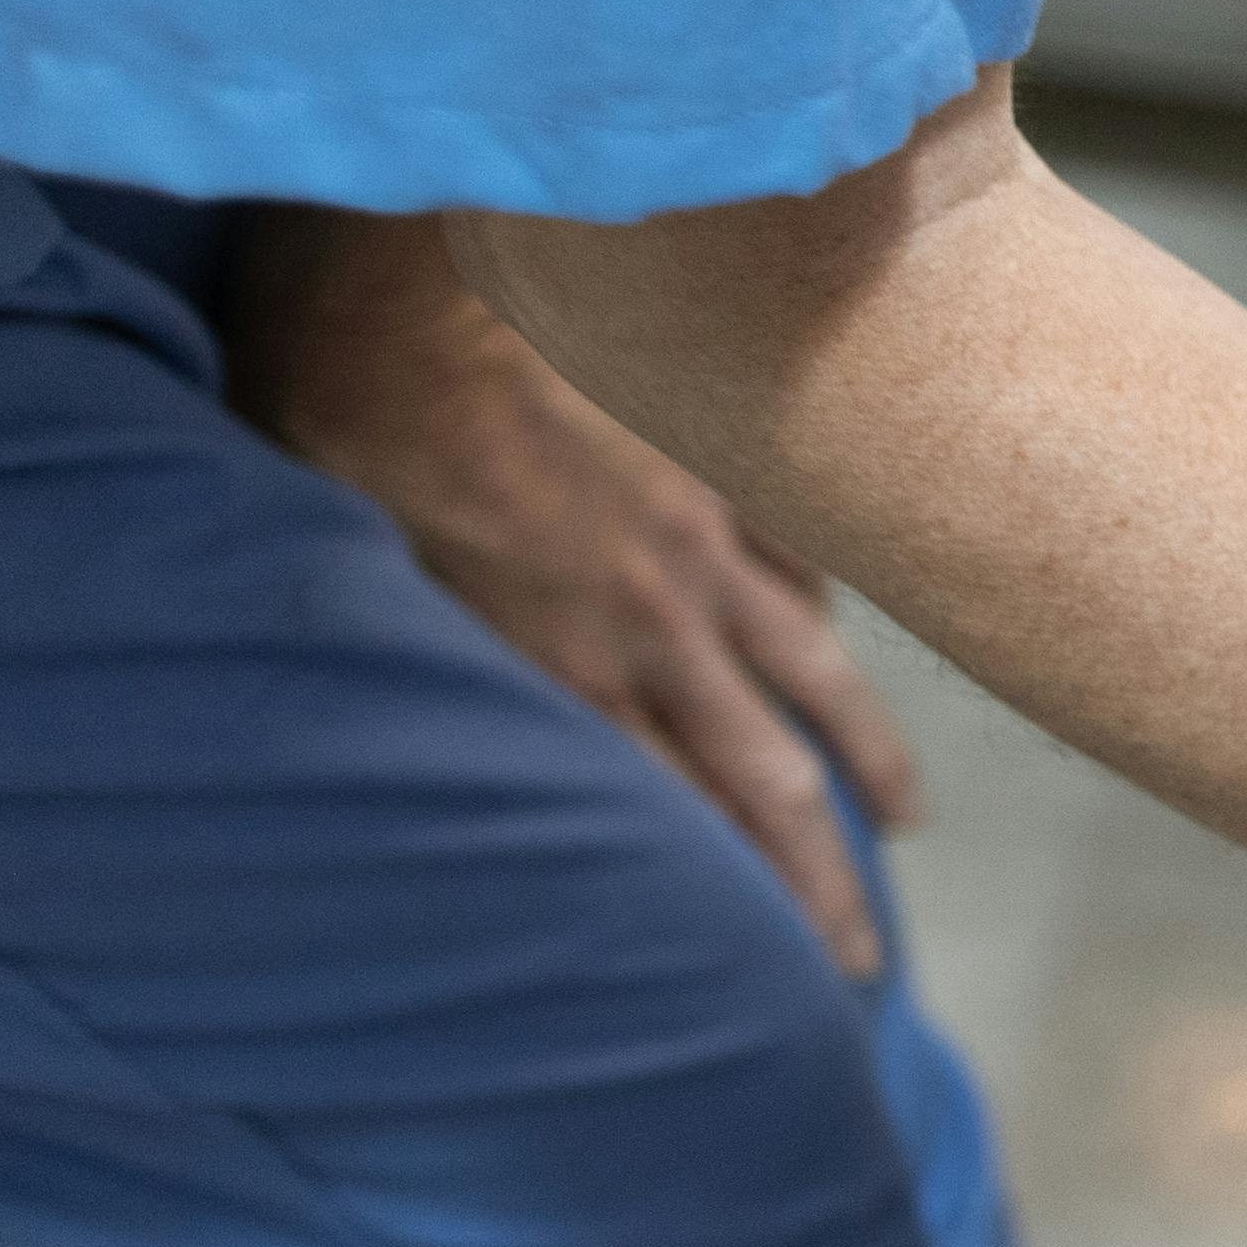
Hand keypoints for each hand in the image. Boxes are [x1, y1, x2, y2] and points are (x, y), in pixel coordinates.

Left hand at [234, 209, 921, 971]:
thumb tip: (442, 747)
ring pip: (813, 670)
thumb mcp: (347, 573)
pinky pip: (797, 549)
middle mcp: (654, 619)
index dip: (739, 906)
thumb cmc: (343, 414)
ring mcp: (699, 536)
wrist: (415, 271)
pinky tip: (838, 636)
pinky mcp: (712, 459)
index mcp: (564, 661)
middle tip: (859, 969)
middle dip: (816, 883)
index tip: (784, 975)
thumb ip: (424, 663)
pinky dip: (823, 606)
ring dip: (865, 756)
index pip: (678, 818)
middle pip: (767, 778)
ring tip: (902, 819)